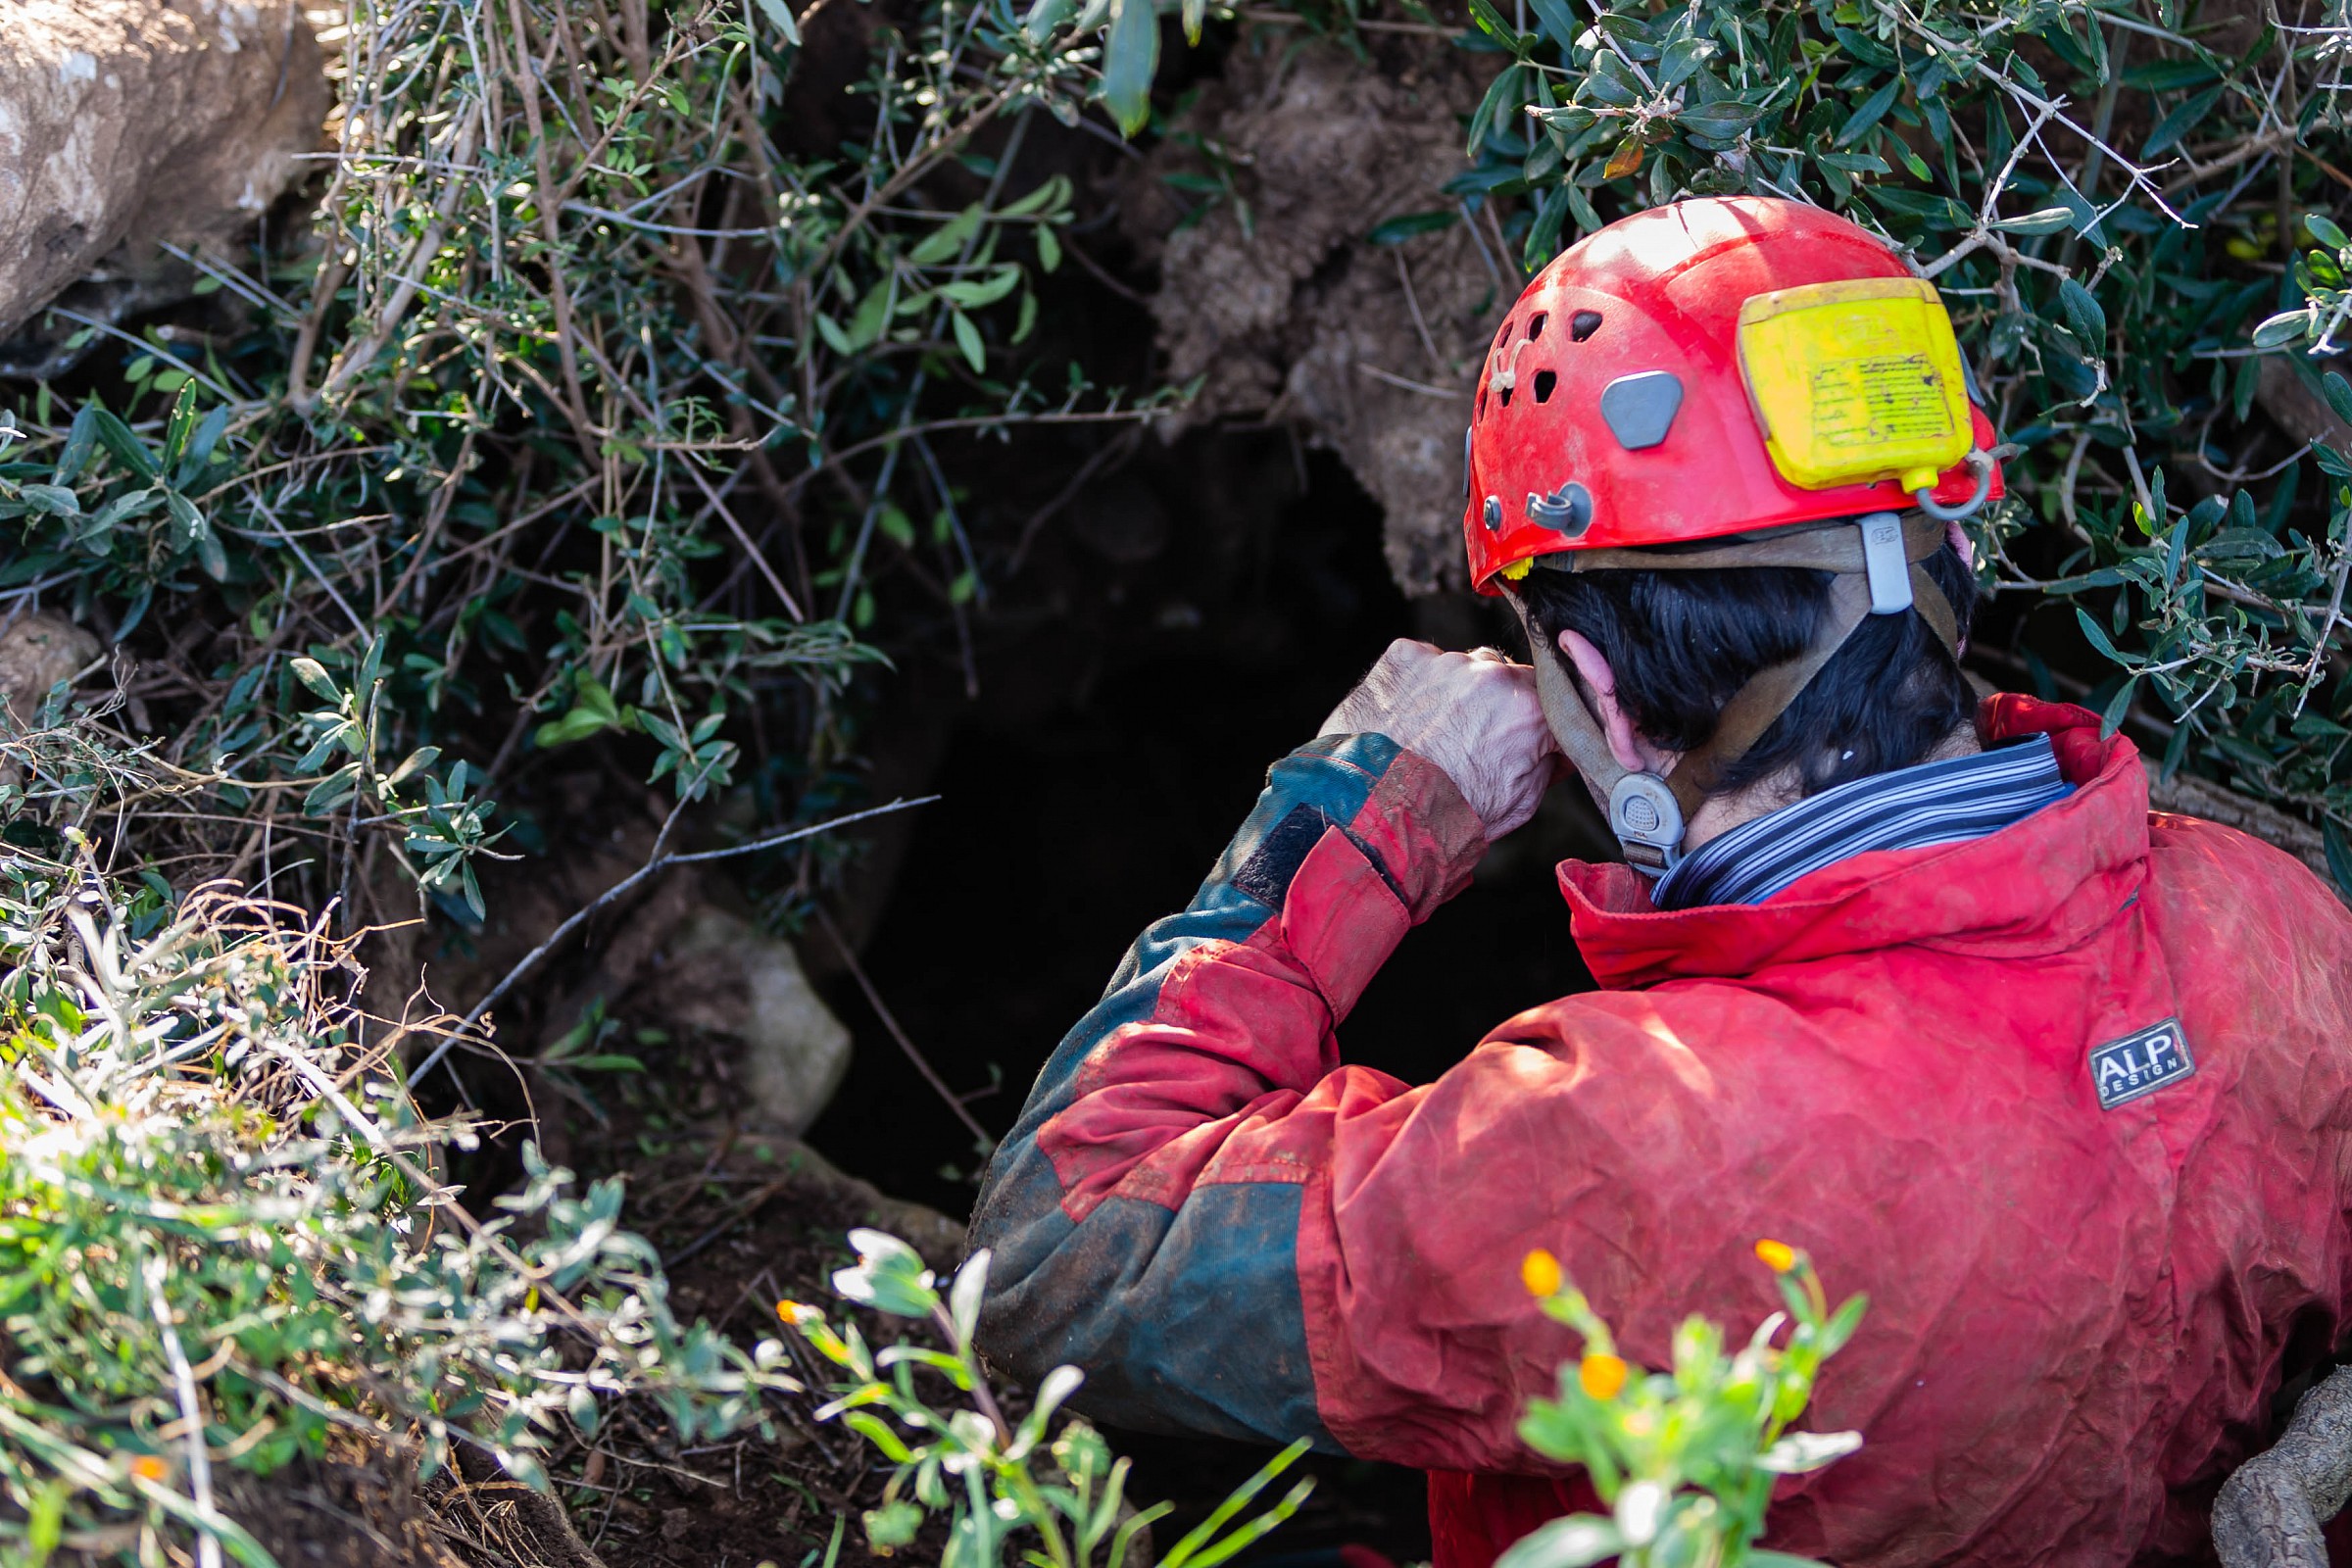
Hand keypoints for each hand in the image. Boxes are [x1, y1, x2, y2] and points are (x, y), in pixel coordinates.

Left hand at [1318, 639, 1555, 838]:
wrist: (1375, 815)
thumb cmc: (1446, 816)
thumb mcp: (1519, 803)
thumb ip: (1548, 765)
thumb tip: (1558, 751)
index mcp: (1528, 710)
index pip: (1551, 698)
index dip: (1539, 719)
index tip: (1530, 734)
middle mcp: (1490, 675)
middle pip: (1506, 677)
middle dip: (1497, 704)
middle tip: (1474, 741)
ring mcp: (1444, 661)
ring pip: (1463, 667)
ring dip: (1456, 692)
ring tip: (1432, 734)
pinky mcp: (1404, 657)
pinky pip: (1423, 663)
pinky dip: (1418, 685)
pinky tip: (1407, 719)